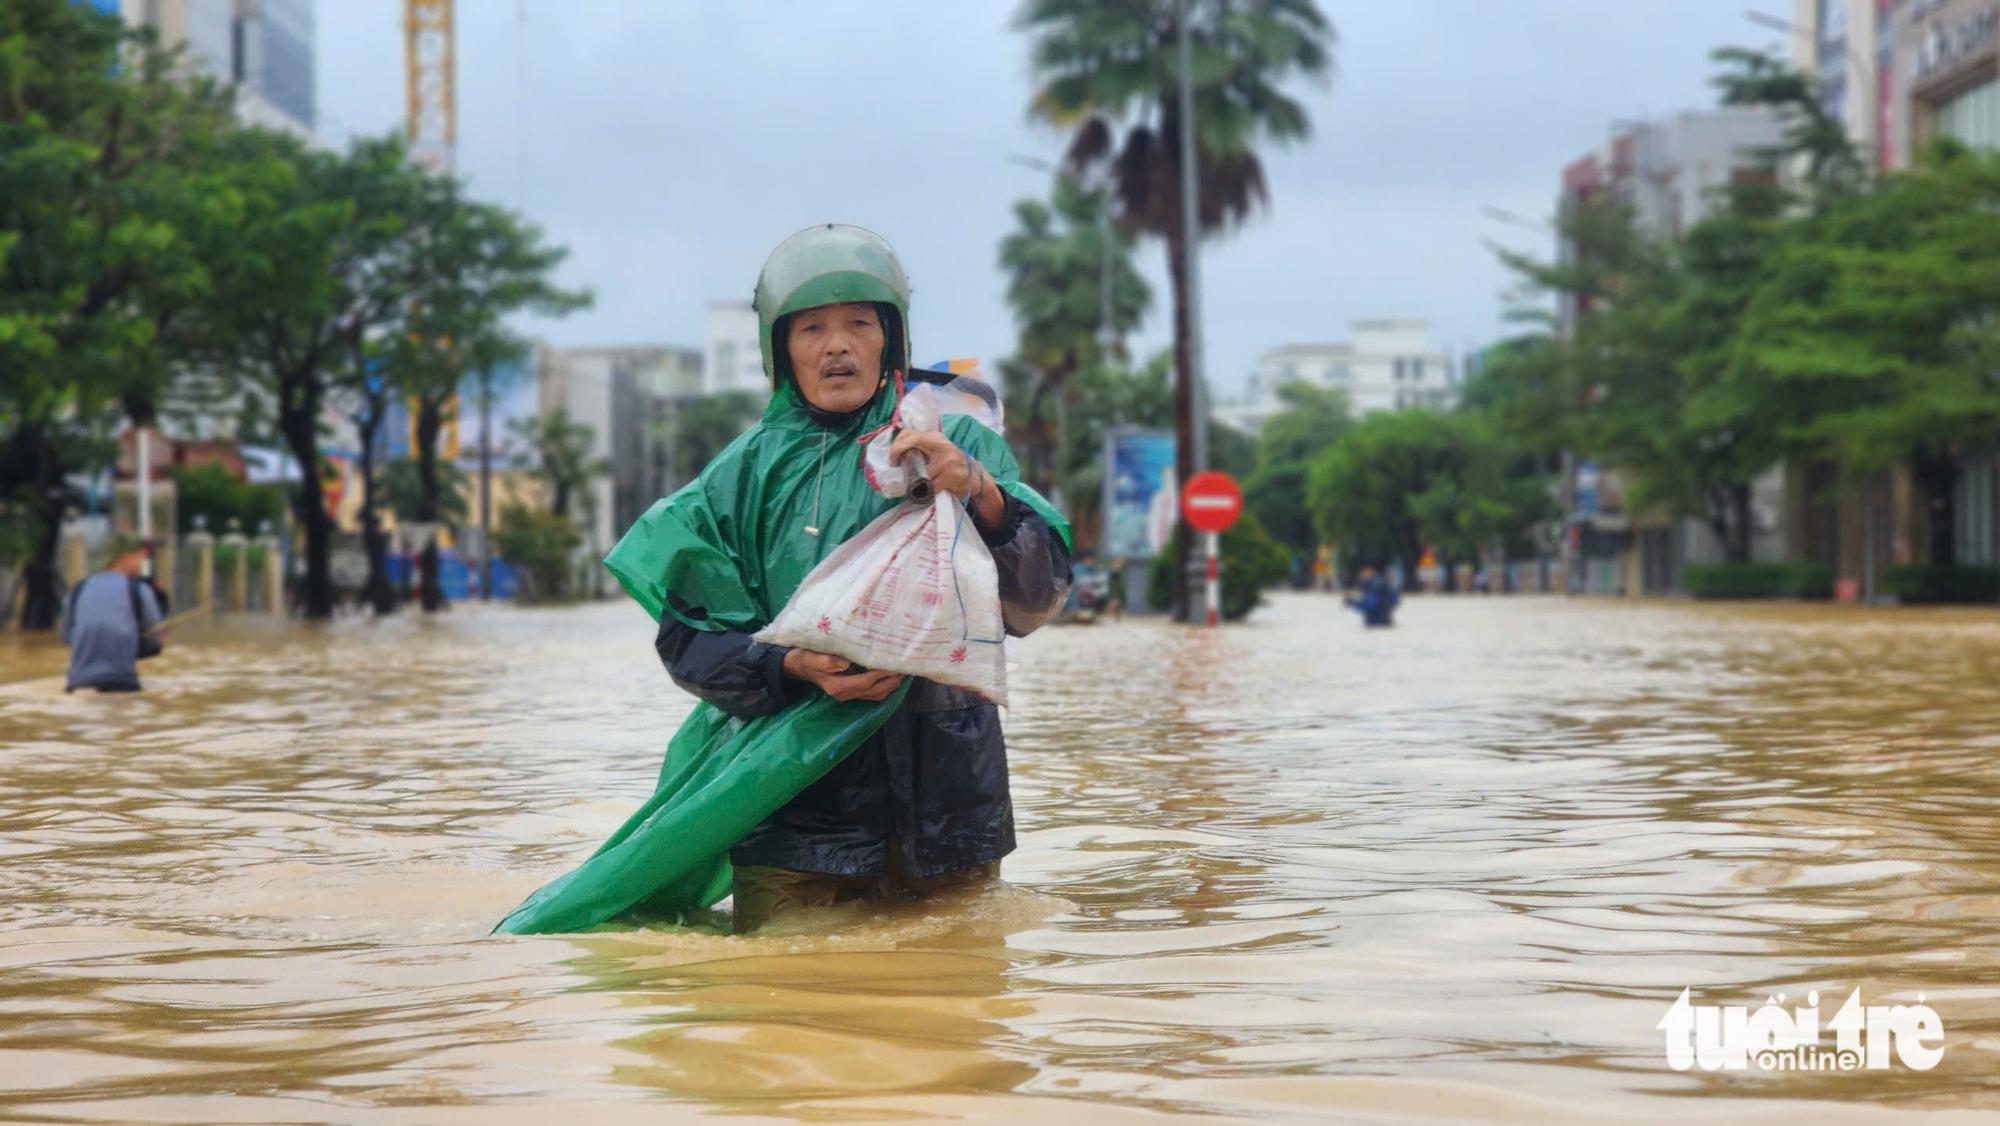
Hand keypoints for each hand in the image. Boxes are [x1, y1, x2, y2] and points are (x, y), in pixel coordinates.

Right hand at [782, 648, 902, 701]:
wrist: (798, 666)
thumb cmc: (806, 658)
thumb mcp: (812, 657)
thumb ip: (827, 661)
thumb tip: (846, 664)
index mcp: (838, 686)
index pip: (866, 683)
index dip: (881, 675)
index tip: (894, 664)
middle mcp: (845, 693)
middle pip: (875, 692)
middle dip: (891, 681)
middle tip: (904, 668)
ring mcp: (848, 695)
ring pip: (875, 695)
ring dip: (890, 685)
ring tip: (901, 671)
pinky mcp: (850, 691)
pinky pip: (871, 692)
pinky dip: (883, 686)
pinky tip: (890, 675)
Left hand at [887, 430, 1003, 524]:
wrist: (975, 476)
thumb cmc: (951, 464)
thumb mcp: (938, 451)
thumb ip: (922, 448)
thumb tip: (897, 457)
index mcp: (935, 438)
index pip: (910, 433)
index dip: (897, 445)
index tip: (893, 459)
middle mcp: (942, 445)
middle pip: (913, 442)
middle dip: (898, 453)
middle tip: (895, 466)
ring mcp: (948, 461)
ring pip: (921, 472)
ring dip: (915, 481)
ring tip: (917, 485)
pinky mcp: (952, 476)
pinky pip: (932, 486)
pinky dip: (927, 492)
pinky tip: (930, 492)